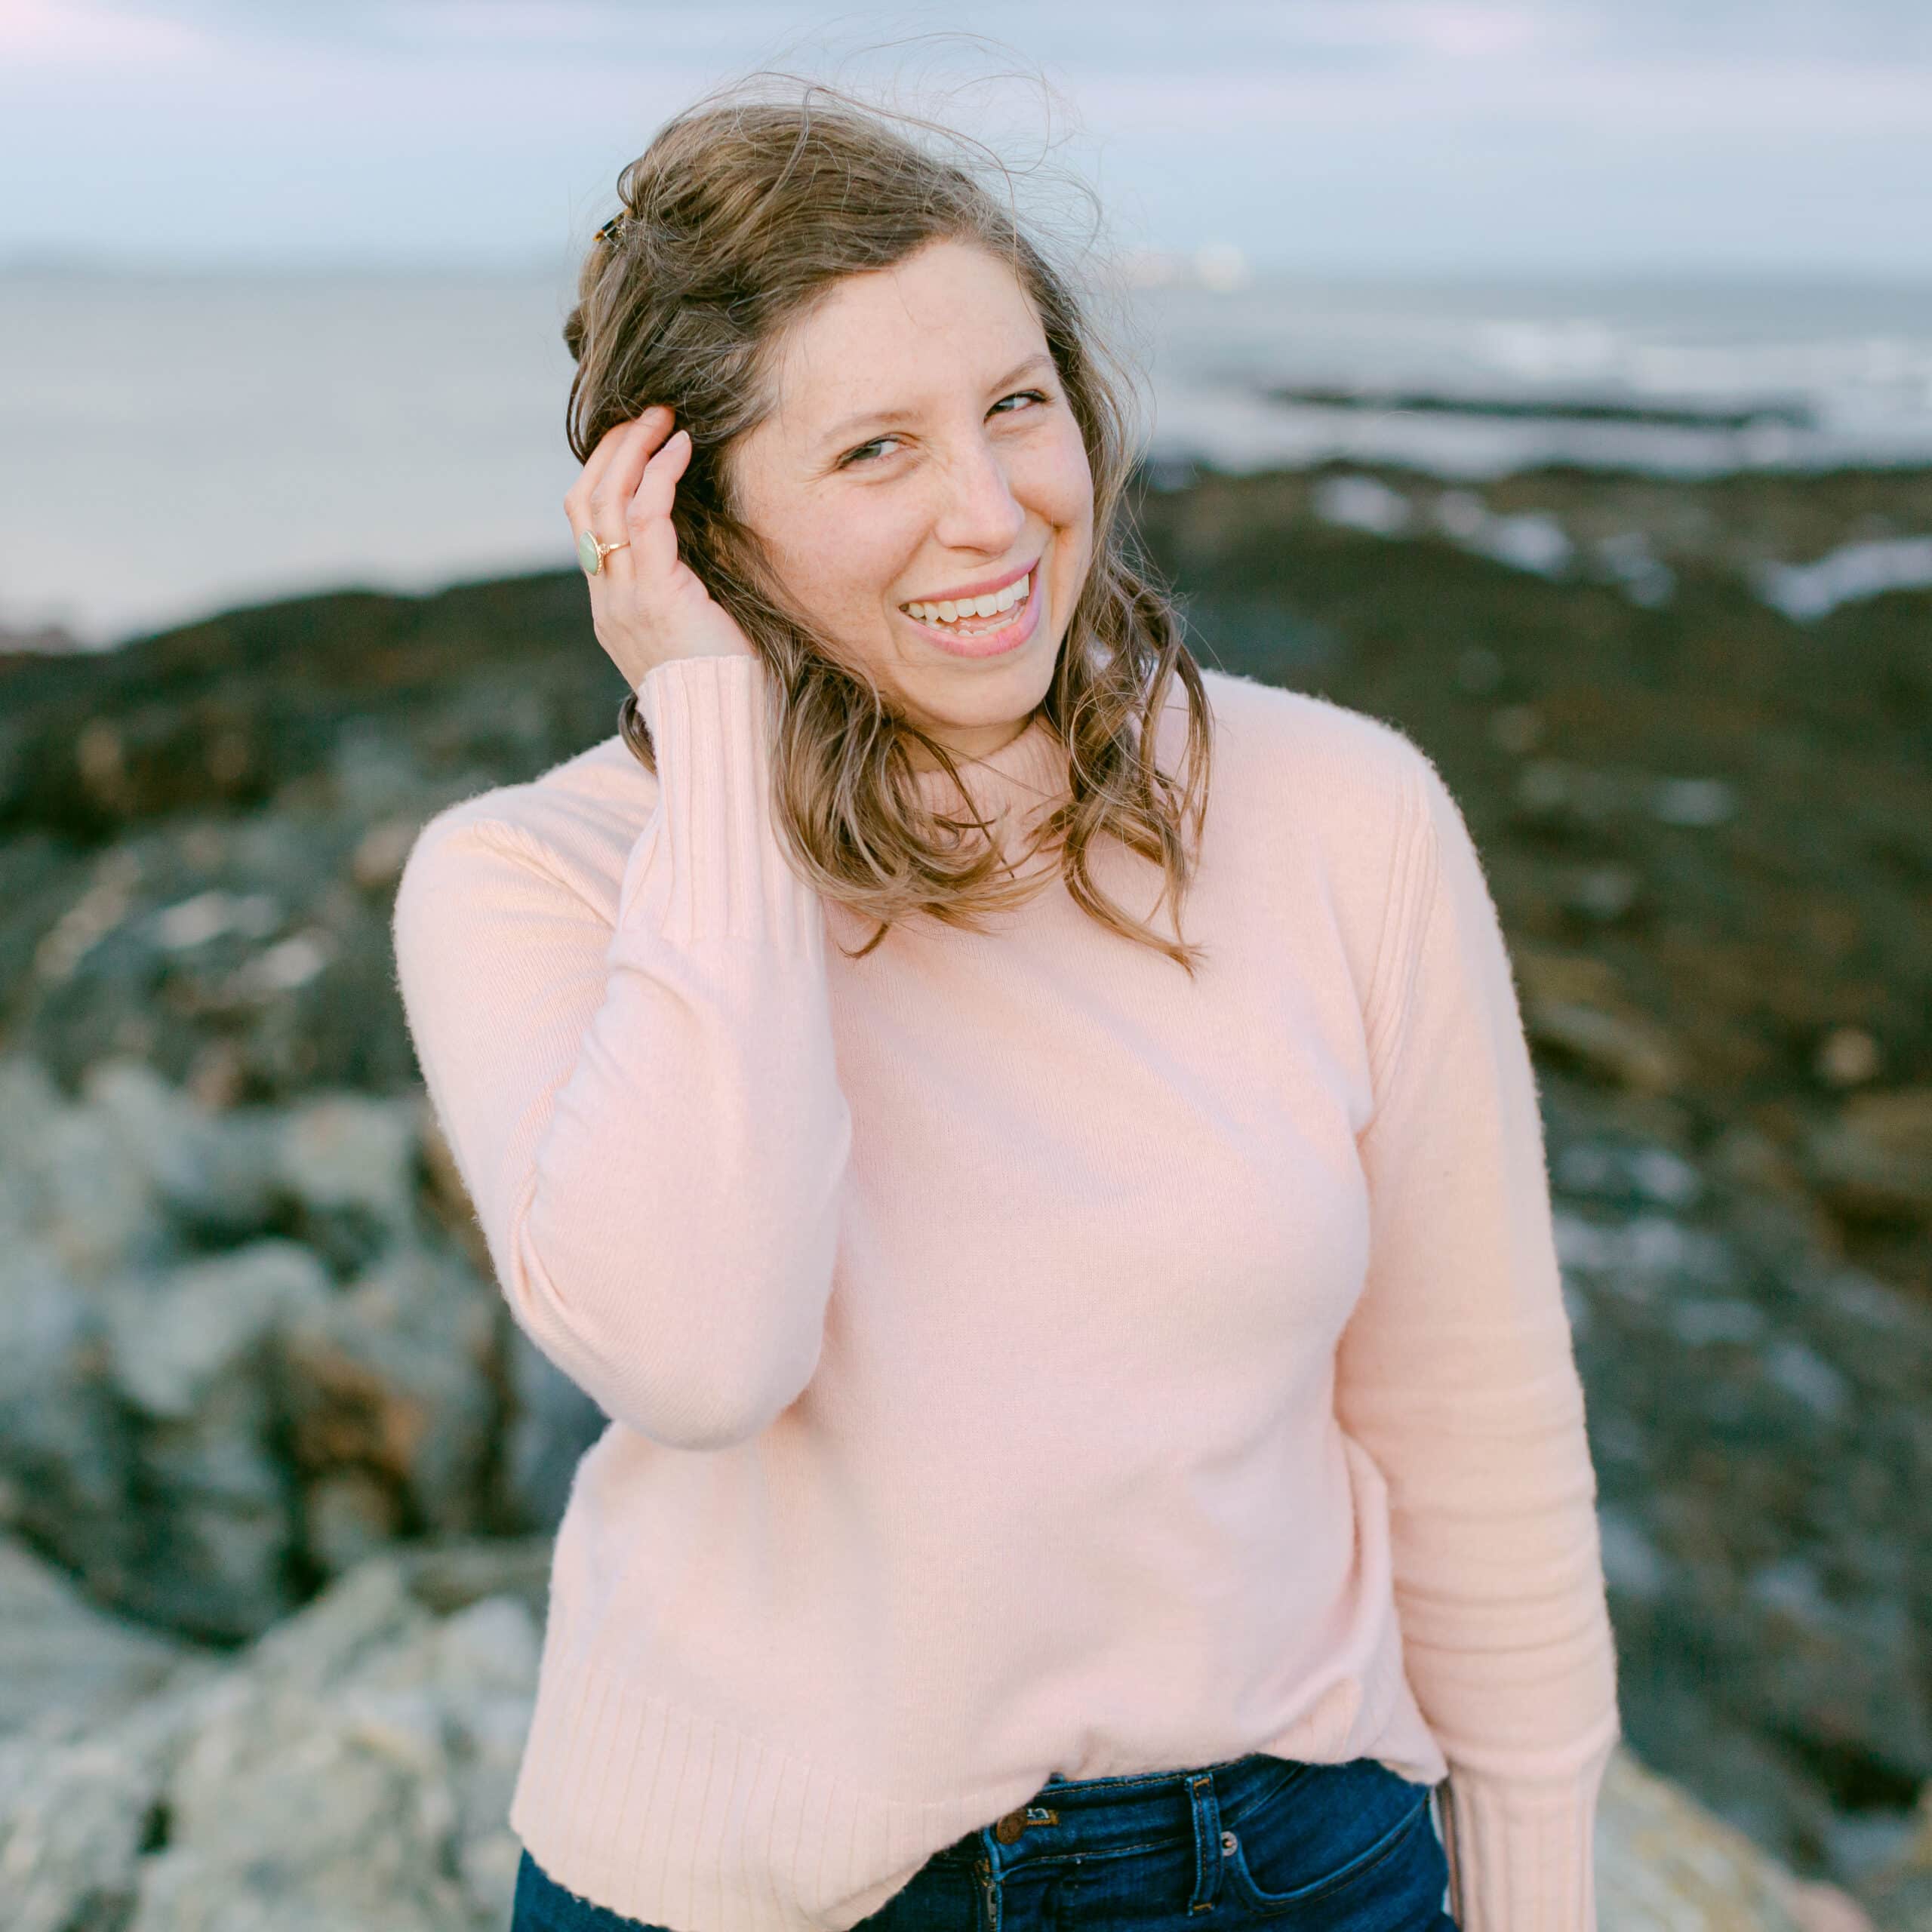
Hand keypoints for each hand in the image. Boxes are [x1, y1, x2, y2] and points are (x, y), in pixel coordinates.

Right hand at [565, 405, 758, 685]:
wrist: (728, 729)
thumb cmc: (727, 682)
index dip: (605, 473)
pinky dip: (660, 475)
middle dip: (612, 450)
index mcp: (610, 608)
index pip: (585, 524)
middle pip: (583, 502)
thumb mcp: (696, 628)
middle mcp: (607, 600)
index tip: (638, 440)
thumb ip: (683, 589)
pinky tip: (682, 451)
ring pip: (605, 501)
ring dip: (633, 450)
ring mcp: (623, 599)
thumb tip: (706, 544)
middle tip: (647, 414)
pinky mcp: (655, 597)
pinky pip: (646, 518)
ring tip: (663, 419)